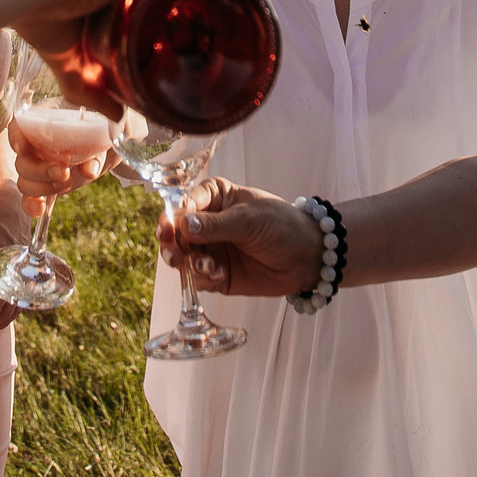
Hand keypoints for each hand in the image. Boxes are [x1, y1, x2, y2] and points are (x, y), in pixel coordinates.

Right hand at [9, 119, 108, 210]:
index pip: (18, 127)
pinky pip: (29, 199)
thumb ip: (93, 146)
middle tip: (64, 172)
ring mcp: (36, 168)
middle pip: (22, 162)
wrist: (101, 141)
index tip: (23, 148)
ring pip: (25, 182)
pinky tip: (40, 208)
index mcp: (40, 122)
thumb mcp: (96, 131)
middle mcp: (33, 146)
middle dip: (41, 170)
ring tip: (67, 182)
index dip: (16, 137)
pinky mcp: (44, 186)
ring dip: (43, 187)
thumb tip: (89, 171)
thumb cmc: (94, 127)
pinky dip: (31, 206)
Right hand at [155, 178, 322, 298]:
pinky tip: (218, 274)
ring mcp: (210, 250)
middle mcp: (206, 223)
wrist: (307, 257)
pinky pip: (198, 278)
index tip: (170, 227)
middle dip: (172, 244)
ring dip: (187, 263)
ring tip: (204, 265)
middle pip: (176, 233)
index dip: (173, 216)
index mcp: (213, 197)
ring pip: (183, 258)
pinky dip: (203, 278)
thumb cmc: (281, 226)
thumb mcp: (249, 220)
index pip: (184, 204)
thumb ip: (216, 225)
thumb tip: (183, 225)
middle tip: (174, 253)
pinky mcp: (216, 275)